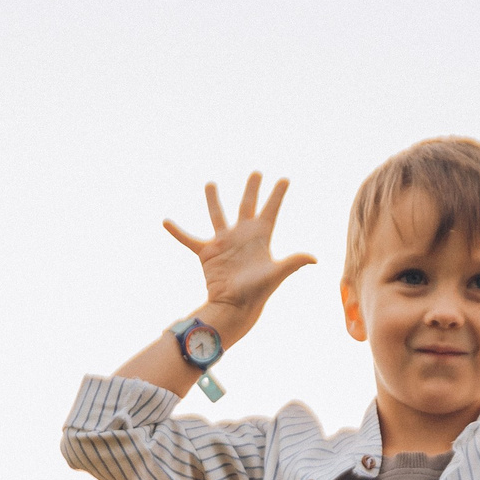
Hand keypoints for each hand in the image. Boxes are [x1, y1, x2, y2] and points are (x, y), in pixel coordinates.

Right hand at [164, 173, 316, 345]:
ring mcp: (224, 242)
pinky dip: (177, 232)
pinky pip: (188, 239)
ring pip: (217, 214)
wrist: (234, 307)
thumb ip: (293, 262)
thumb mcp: (276, 274)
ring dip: (213, 199)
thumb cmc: (257, 293)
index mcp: (261, 237)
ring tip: (210, 183)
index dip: (278, 194)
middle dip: (252, 188)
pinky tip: (165, 221)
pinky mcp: (207, 253)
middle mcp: (242, 236)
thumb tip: (314, 258)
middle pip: (247, 205)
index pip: (271, 210)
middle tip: (256, 172)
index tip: (285, 178)